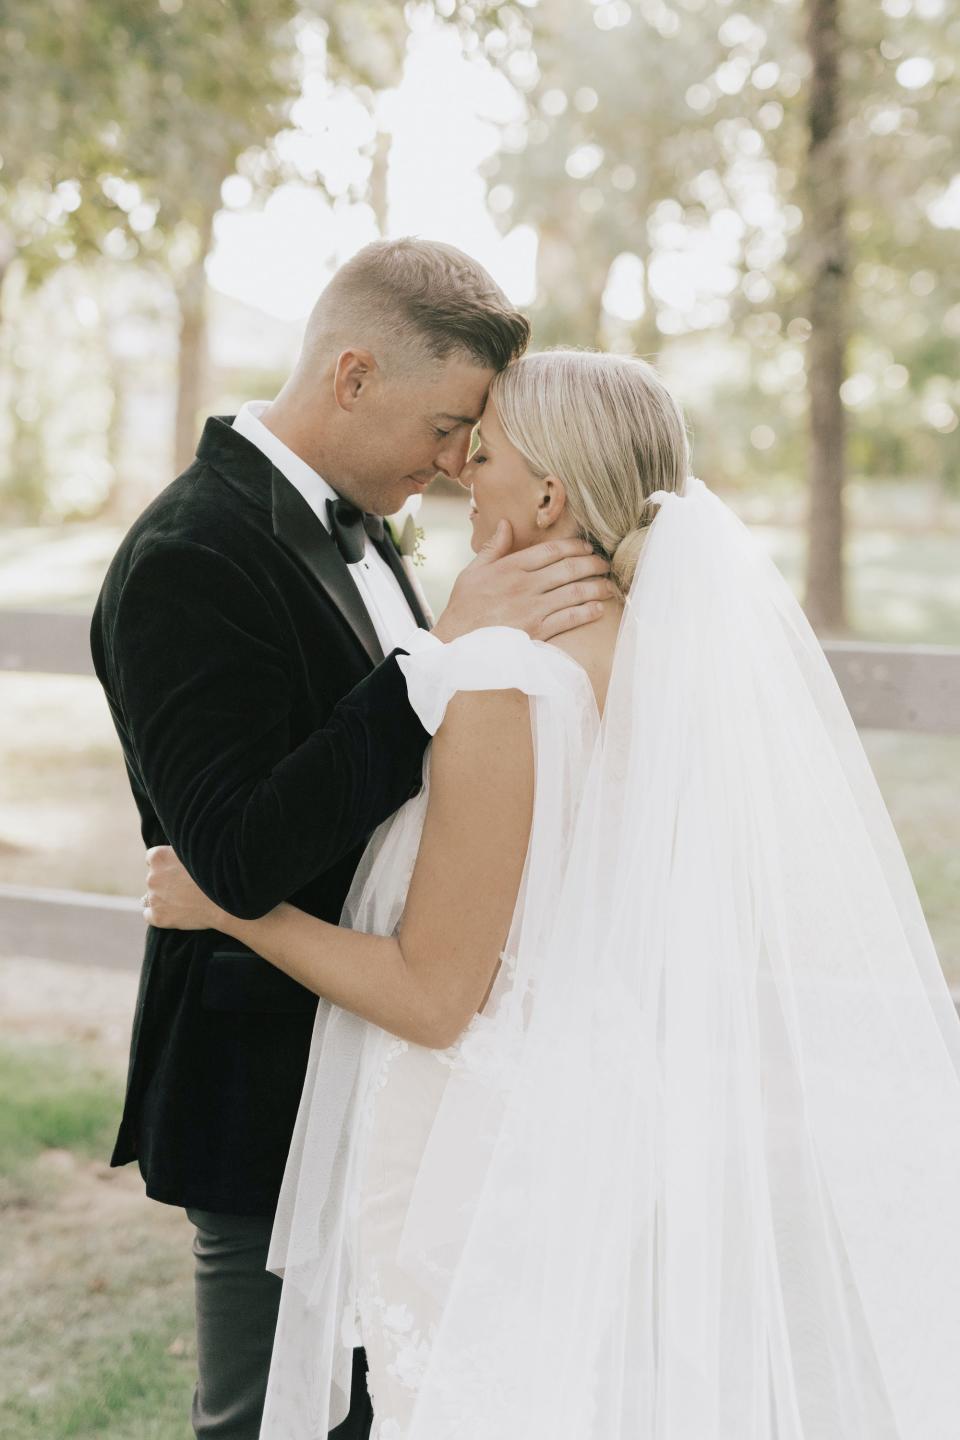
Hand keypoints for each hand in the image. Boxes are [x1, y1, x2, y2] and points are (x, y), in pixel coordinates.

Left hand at [143, 846, 222, 930]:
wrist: (229, 900)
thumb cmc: (219, 871)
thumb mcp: (200, 849)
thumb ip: (184, 848)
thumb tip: (181, 849)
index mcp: (159, 856)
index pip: (152, 858)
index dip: (167, 864)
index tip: (178, 870)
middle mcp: (152, 876)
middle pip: (153, 878)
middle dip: (166, 882)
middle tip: (186, 886)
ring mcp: (154, 898)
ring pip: (153, 897)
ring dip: (164, 898)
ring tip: (185, 901)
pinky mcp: (158, 917)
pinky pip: (150, 915)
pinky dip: (160, 915)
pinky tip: (175, 913)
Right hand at [432, 520, 617, 643]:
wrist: (457, 644)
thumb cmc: (464, 608)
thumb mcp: (472, 572)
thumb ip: (492, 548)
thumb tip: (506, 524)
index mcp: (511, 567)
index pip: (551, 550)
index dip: (574, 546)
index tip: (587, 547)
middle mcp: (525, 585)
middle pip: (568, 568)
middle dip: (592, 564)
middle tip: (605, 564)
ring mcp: (533, 608)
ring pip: (574, 592)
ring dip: (596, 587)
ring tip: (608, 584)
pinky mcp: (537, 631)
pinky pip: (569, 618)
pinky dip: (587, 612)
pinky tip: (599, 608)